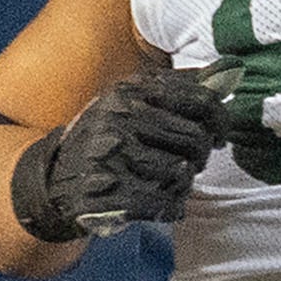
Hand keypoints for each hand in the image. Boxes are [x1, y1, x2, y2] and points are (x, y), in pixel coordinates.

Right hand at [5, 62, 238, 242]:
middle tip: (193, 163)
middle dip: (201, 156)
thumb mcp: (129, 100)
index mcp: (129, 91)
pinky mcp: (108, 192)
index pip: (199, 100)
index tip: (219, 134)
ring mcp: (112, 156)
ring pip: (181, 172)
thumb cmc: (103, 137)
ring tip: (174, 183)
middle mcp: (120, 119)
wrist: (53, 178)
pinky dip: (172, 207)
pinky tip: (170, 207)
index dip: (220, 120)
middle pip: (195, 138)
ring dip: (184, 183)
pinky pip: (162, 202)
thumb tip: (228, 73)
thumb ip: (177, 87)